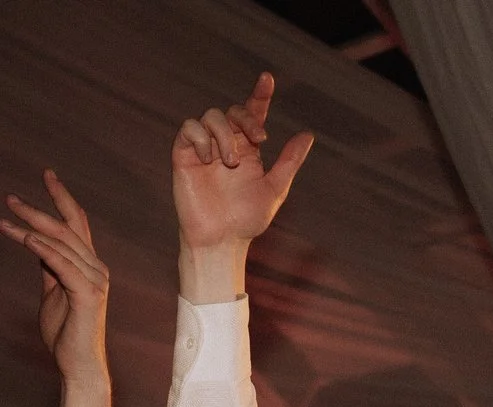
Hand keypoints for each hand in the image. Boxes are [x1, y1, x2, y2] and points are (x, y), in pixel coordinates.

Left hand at [0, 170, 108, 385]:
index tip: (47, 174)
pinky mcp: (88, 295)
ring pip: (63, 244)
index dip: (62, 197)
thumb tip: (36, 242)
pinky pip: (63, 265)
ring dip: (32, 228)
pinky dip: (44, 250)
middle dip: (38, 209)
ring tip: (5, 220)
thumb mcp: (52, 291)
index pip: (77, 223)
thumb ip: (48, 266)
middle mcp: (96, 268)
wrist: (78, 365)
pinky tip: (26, 238)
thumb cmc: (65, 332)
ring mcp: (95, 281)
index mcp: (89, 264)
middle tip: (9, 198)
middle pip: (68, 228)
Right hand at [173, 73, 315, 255]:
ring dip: (224, 134)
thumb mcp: (275, 189)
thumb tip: (308, 135)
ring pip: (211, 116)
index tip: (268, 80)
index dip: (260, 95)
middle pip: (233, 111)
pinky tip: (208, 159)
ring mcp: (204, 149)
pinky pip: (189, 129)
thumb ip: (289, 162)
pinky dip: (200, 137)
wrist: (220, 240)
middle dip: (247, 118)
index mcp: (248, 149)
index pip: (253, 114)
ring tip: (229, 162)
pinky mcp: (184, 155)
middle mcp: (226, 144)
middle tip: (258, 139)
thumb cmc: (246, 220)